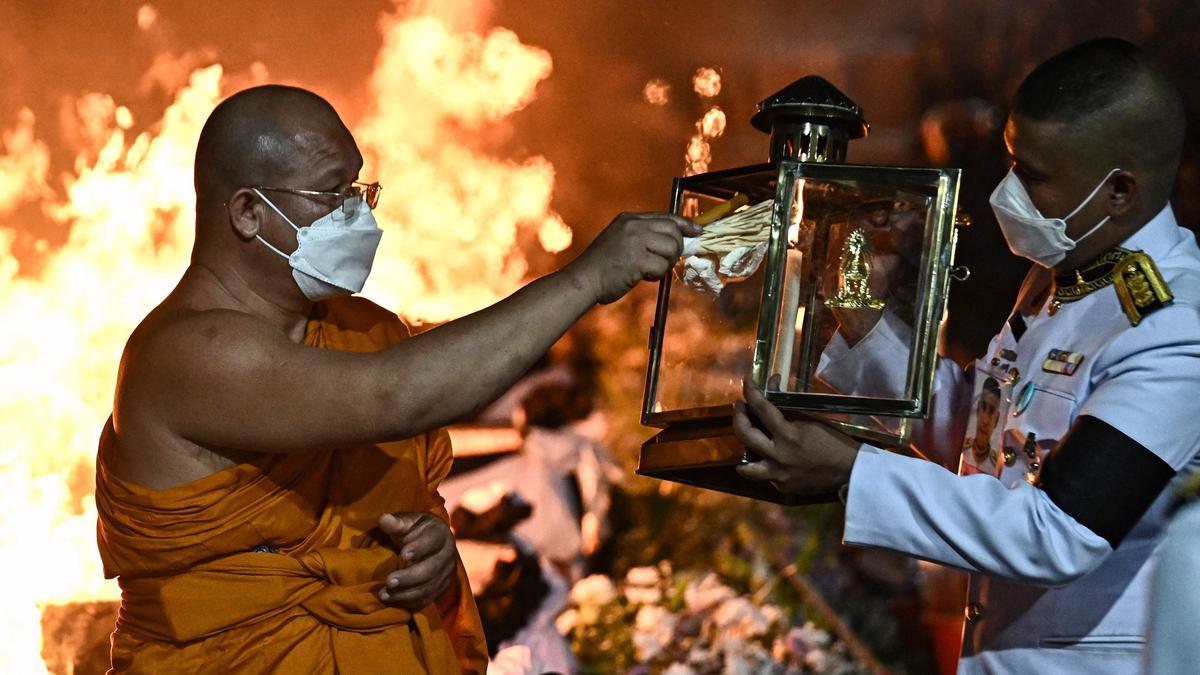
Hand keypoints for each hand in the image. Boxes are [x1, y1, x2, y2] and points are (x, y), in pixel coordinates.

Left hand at [377, 512, 457, 609]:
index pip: (433, 541)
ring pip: (429, 587)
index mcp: (440, 533)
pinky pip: (428, 599)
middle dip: (409, 577)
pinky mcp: (441, 587)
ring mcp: (446, 573)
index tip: (403, 555)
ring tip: (384, 594)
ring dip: (406, 593)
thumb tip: (384, 519)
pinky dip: (410, 602)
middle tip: (389, 581)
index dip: (420, 548)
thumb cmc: (413, 530)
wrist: (428, 542)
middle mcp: (447, 554)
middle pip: (431, 569)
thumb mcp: (406, 522)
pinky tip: (393, 600)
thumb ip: (396, 523)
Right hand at [571, 212, 700, 303]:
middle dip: (677, 248)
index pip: (665, 217)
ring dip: (665, 263)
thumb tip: (675, 241)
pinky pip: (662, 266)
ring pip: (671, 248)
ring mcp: (635, 241)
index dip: (684, 224)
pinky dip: (656, 275)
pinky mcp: (637, 259)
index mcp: (629, 219)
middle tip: (666, 260)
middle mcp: (633, 225)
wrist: (584, 280)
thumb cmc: (603, 266)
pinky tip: (642, 277)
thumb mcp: (621, 240)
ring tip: (648, 270)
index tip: (697, 231)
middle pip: (673, 231)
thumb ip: (643, 236)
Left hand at [732, 378, 859, 495]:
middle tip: (739, 407)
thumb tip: (772, 388)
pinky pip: (766, 476)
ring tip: (745, 443)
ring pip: (746, 468)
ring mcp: (779, 476)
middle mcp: (778, 456)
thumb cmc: (833, 441)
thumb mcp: (811, 420)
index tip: (745, 381)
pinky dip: (766, 465)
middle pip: (745, 435)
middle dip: (738, 417)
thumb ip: (788, 408)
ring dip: (743, 452)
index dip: (751, 392)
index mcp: (789, 435)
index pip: (762, 409)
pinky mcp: (783, 488)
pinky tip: (771, 459)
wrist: (849, 470)